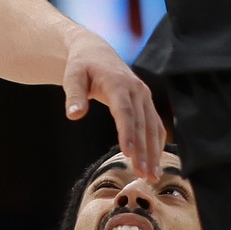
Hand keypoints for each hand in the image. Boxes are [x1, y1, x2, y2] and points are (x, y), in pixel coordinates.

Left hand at [61, 32, 162, 175]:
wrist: (96, 52)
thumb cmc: (81, 66)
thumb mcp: (72, 76)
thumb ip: (73, 95)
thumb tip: (73, 115)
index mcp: (118, 83)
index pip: (125, 111)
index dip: (128, 133)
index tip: (129, 154)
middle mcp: (136, 89)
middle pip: (142, 124)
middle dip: (144, 151)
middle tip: (144, 175)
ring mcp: (144, 96)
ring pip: (153, 127)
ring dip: (154, 152)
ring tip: (152, 177)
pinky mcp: (146, 102)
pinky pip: (155, 125)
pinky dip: (157, 144)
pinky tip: (156, 163)